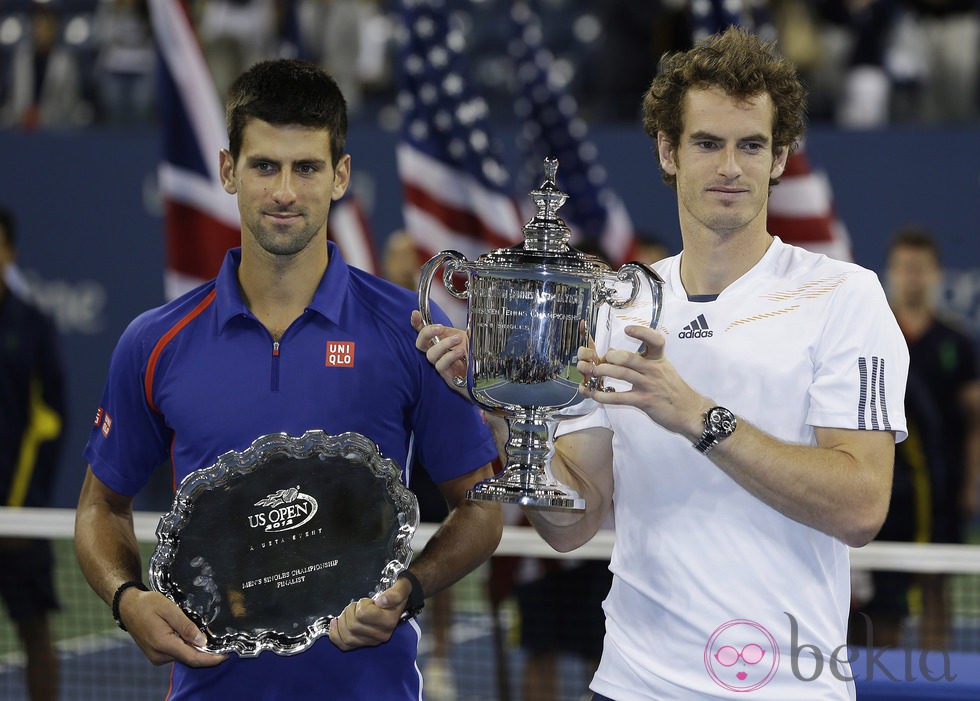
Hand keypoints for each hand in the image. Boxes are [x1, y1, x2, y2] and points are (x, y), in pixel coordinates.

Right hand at [120, 588, 226, 666]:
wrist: (127, 607)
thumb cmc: (147, 604)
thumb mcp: (169, 609)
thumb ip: (186, 626)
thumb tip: (202, 641)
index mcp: (163, 644)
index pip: (192, 658)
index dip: (211, 659)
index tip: (227, 655)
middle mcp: (159, 655)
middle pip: (190, 659)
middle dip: (207, 654)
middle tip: (224, 645)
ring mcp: (156, 656)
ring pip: (183, 657)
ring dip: (197, 650)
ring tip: (210, 638)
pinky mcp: (156, 654)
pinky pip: (176, 654)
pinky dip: (187, 648)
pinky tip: (194, 638)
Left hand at [327, 577, 411, 650]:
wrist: (397, 605)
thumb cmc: (396, 596)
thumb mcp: (401, 588)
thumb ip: (395, 593)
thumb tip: (381, 602)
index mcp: (389, 622)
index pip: (363, 614)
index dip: (362, 604)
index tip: (370, 601)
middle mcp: (381, 635)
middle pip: (352, 625)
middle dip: (350, 611)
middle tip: (358, 605)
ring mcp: (371, 641)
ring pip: (346, 636)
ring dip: (343, 620)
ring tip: (351, 612)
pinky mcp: (362, 644)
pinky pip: (343, 645)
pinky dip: (335, 634)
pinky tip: (335, 623)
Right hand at [411, 310, 469, 396]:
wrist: (485, 376)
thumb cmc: (473, 357)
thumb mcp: (465, 339)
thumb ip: (453, 333)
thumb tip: (443, 327)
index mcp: (440, 343)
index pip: (423, 333)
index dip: (416, 324)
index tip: (415, 314)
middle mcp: (437, 355)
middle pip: (420, 344)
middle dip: (426, 333)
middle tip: (440, 327)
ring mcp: (441, 366)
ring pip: (431, 355)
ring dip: (444, 344)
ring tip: (459, 339)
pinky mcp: (448, 377)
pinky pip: (441, 366)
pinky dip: (450, 356)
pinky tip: (461, 351)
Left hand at [577, 325, 707, 439]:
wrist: (689, 411)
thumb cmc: (672, 389)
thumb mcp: (662, 369)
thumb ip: (642, 360)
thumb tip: (613, 352)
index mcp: (659, 358)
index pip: (655, 340)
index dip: (641, 332)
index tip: (628, 329)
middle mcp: (654, 369)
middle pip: (629, 357)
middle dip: (609, 357)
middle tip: (598, 359)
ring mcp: (649, 385)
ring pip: (622, 374)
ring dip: (602, 371)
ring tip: (592, 372)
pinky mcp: (644, 401)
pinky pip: (620, 397)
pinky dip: (604, 396)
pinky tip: (594, 394)